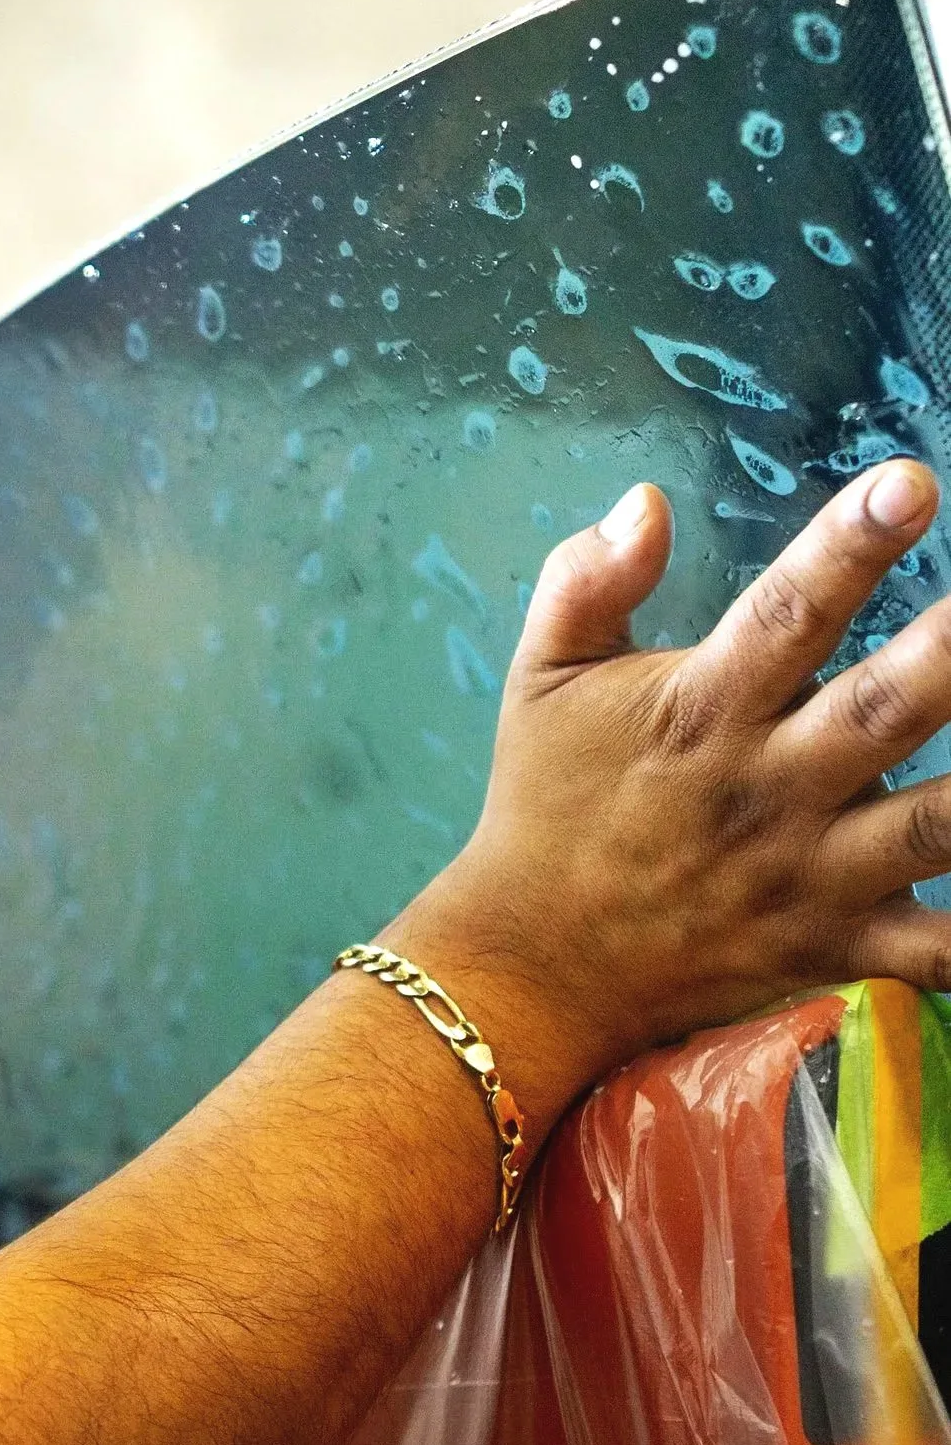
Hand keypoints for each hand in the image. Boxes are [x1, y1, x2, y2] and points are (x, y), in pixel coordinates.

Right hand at [396, 458, 950, 1133]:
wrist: (534, 962)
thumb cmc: (547, 803)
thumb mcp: (543, 680)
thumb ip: (588, 583)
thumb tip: (645, 500)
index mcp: (704, 709)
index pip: (788, 611)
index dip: (851, 544)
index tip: (912, 482)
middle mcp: (769, 785)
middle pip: (886, 710)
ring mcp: (811, 871)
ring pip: (936, 826)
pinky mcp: (835, 944)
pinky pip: (937, 951)